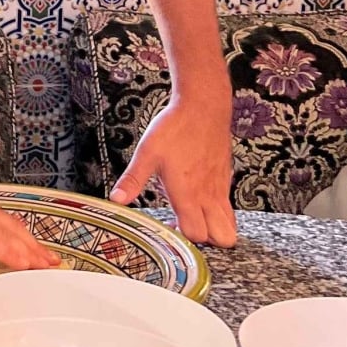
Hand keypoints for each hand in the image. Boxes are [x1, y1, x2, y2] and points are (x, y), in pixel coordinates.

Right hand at [0, 155, 58, 269]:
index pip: (0, 218)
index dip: (19, 233)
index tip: (32, 247)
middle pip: (13, 227)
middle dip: (33, 245)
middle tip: (51, 261)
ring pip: (10, 236)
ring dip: (30, 253)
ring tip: (47, 267)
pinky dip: (12, 255)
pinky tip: (24, 266)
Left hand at [111, 93, 236, 246]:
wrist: (203, 107)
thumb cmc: (175, 128)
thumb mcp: (146, 153)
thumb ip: (133, 179)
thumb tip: (116, 199)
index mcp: (188, 193)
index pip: (196, 234)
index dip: (183, 238)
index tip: (168, 227)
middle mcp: (208, 195)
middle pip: (221, 238)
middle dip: (205, 240)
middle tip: (183, 225)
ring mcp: (220, 188)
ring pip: (230, 225)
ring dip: (215, 228)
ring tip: (193, 215)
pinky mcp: (226, 178)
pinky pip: (229, 207)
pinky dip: (218, 211)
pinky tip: (198, 198)